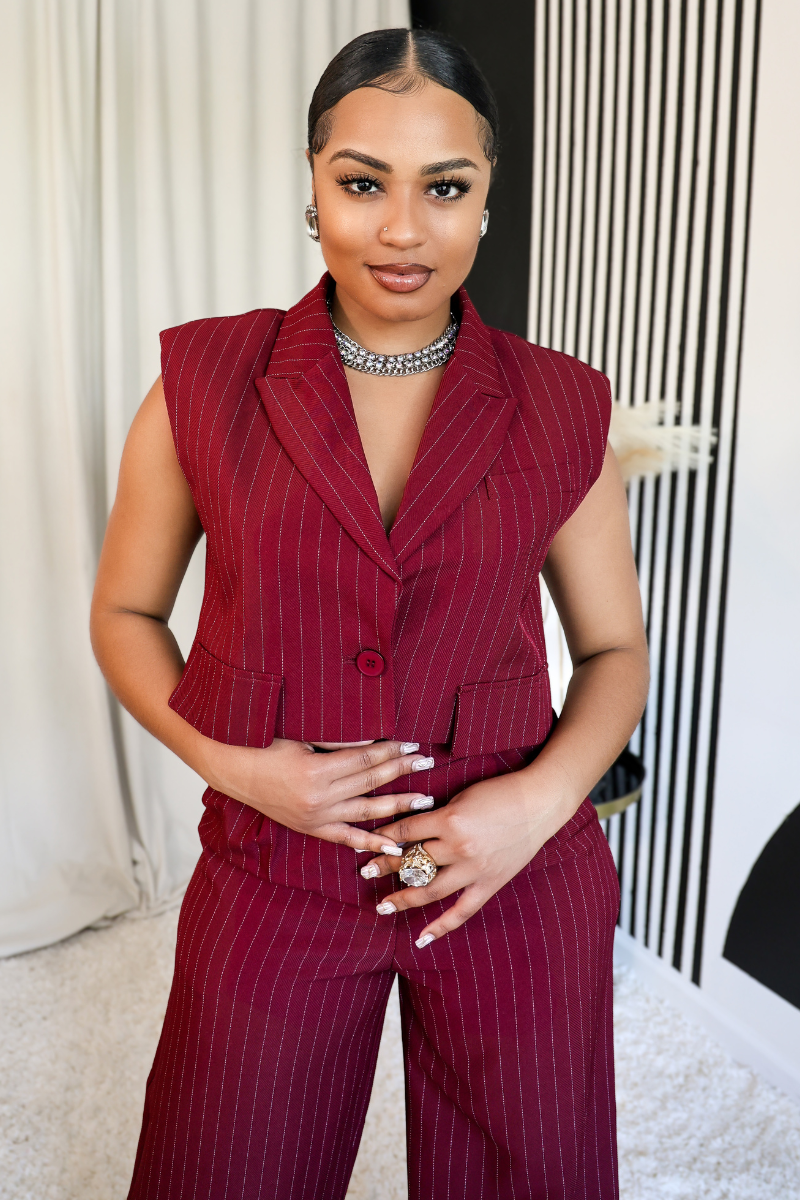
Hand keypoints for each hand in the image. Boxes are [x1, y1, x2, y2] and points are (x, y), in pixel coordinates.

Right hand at [201, 736, 435, 855]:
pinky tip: (392, 846)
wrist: (233, 770)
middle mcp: (319, 798)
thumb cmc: (265, 745)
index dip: (390, 751)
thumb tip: (374, 741)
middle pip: (370, 782)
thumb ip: (338, 741)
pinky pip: (345, 838)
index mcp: (316, 771)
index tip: (412, 744)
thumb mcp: (301, 736)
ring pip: (365, 811)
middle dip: (401, 771)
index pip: (365, 760)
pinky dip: (369, 842)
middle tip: (427, 763)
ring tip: (423, 800)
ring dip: (396, 805)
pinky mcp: (310, 828)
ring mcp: (315, 817)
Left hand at [367, 770, 576, 944]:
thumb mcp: (461, 797)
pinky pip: (462, 911)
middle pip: (413, 862)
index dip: (384, 838)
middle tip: (365, 871)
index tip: (367, 843)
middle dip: (386, 867)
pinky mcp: (490, 883)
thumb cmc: (499, 792)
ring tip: (383, 904)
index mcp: (450, 820)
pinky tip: (421, 937)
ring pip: (430, 890)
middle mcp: (459, 848)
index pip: (406, 832)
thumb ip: (436, 816)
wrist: (540, 803)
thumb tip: (408, 832)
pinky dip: (442, 926)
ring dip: (403, 898)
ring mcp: (475, 869)